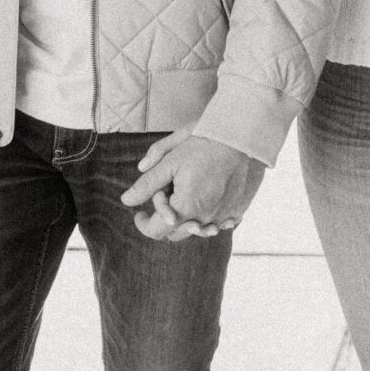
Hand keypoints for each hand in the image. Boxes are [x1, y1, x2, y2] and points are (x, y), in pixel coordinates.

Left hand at [120, 132, 264, 241]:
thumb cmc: (204, 144)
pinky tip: (207, 199)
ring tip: (184, 196)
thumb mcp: (170, 161)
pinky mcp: (238, 210)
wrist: (243, 136)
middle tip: (164, 195)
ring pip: (198, 230)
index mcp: (185, 208)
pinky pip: (220, 223)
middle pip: (176, 234)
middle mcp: (206, 219)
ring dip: (187, 219)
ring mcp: (224, 217)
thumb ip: (146, 184)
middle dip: (165, 219)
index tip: (139, 213)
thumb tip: (127, 201)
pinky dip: (209, 216)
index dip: (143, 224)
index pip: (156, 231)